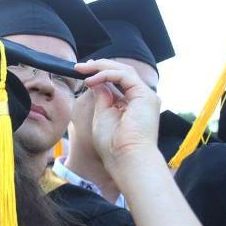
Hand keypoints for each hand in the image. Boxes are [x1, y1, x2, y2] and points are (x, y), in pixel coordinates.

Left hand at [74, 59, 161, 174]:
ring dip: (101, 67)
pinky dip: (107, 75)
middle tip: (80, 67)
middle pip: (122, 72)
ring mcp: (145, 96)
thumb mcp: (102, 114)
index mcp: (133, 103)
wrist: (125, 158)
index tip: (83, 72)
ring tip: (82, 70)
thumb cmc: (112, 144)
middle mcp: (141, 98)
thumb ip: (101, 97)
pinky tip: (91, 80)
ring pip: (124, 70)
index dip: (101, 73)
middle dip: (100, 66)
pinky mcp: (145, 96)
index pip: (118, 80)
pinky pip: (125, 76)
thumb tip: (95, 82)